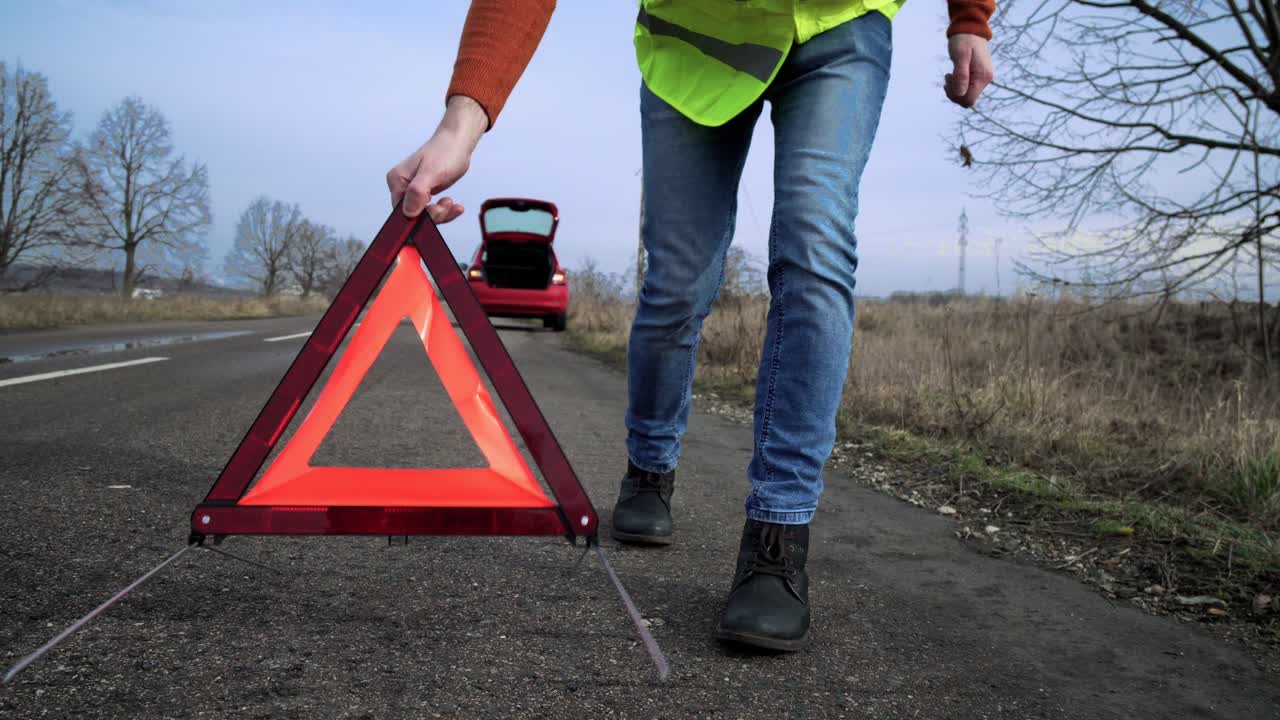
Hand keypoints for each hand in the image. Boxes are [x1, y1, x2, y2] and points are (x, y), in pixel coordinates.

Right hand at [386, 95, 488, 221]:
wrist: (457, 143)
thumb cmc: (445, 152)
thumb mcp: (432, 173)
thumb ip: (418, 192)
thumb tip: (408, 211)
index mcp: (397, 180)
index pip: (402, 210)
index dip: (420, 216)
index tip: (438, 210)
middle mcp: (401, 186)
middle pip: (413, 214)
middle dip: (433, 213)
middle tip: (447, 203)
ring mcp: (412, 189)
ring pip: (423, 213)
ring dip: (440, 212)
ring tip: (451, 203)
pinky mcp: (423, 192)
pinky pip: (430, 209)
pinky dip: (443, 210)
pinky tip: (453, 205)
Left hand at [945, 34, 993, 107]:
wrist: (970, 28)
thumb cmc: (964, 40)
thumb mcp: (960, 56)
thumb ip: (961, 75)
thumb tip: (960, 94)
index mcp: (983, 76)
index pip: (968, 100)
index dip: (955, 96)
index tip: (948, 81)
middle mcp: (986, 79)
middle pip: (968, 100)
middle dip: (954, 93)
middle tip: (947, 78)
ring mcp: (983, 78)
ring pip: (967, 95)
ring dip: (955, 89)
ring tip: (949, 75)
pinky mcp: (979, 75)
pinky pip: (967, 88)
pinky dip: (958, 85)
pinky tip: (953, 75)